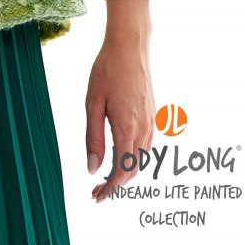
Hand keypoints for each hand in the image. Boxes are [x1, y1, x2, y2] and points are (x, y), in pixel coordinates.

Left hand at [85, 32, 155, 201]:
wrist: (129, 47)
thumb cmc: (106, 71)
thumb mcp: (92, 103)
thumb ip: (94, 137)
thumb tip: (92, 168)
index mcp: (127, 127)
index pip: (121, 171)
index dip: (109, 188)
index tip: (96, 197)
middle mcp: (144, 129)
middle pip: (133, 170)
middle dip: (116, 185)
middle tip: (96, 191)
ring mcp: (151, 122)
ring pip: (141, 160)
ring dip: (125, 173)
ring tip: (104, 177)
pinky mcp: (152, 116)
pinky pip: (145, 147)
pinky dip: (133, 159)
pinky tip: (119, 157)